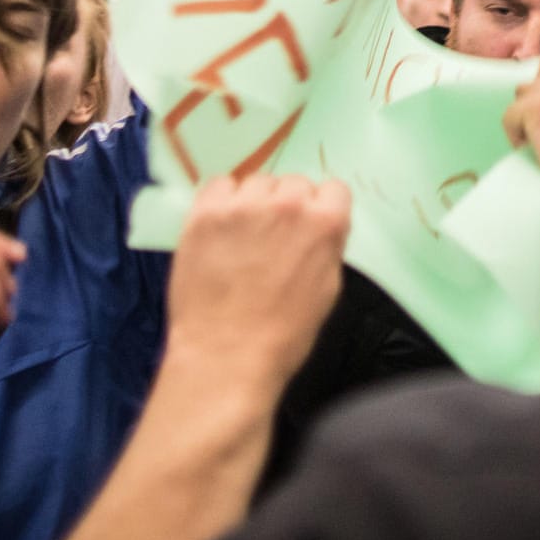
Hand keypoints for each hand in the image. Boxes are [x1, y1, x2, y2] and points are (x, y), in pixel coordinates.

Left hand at [166, 175, 351, 389]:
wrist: (226, 356)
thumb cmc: (283, 335)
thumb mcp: (327, 290)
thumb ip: (326, 247)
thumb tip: (319, 227)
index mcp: (325, 224)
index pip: (333, 189)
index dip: (321, 209)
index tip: (308, 225)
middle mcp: (286, 205)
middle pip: (292, 183)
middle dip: (287, 206)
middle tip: (273, 237)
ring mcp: (242, 206)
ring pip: (255, 182)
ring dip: (253, 203)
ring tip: (242, 235)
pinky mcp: (205, 213)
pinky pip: (218, 185)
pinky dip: (221, 201)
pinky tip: (219, 228)